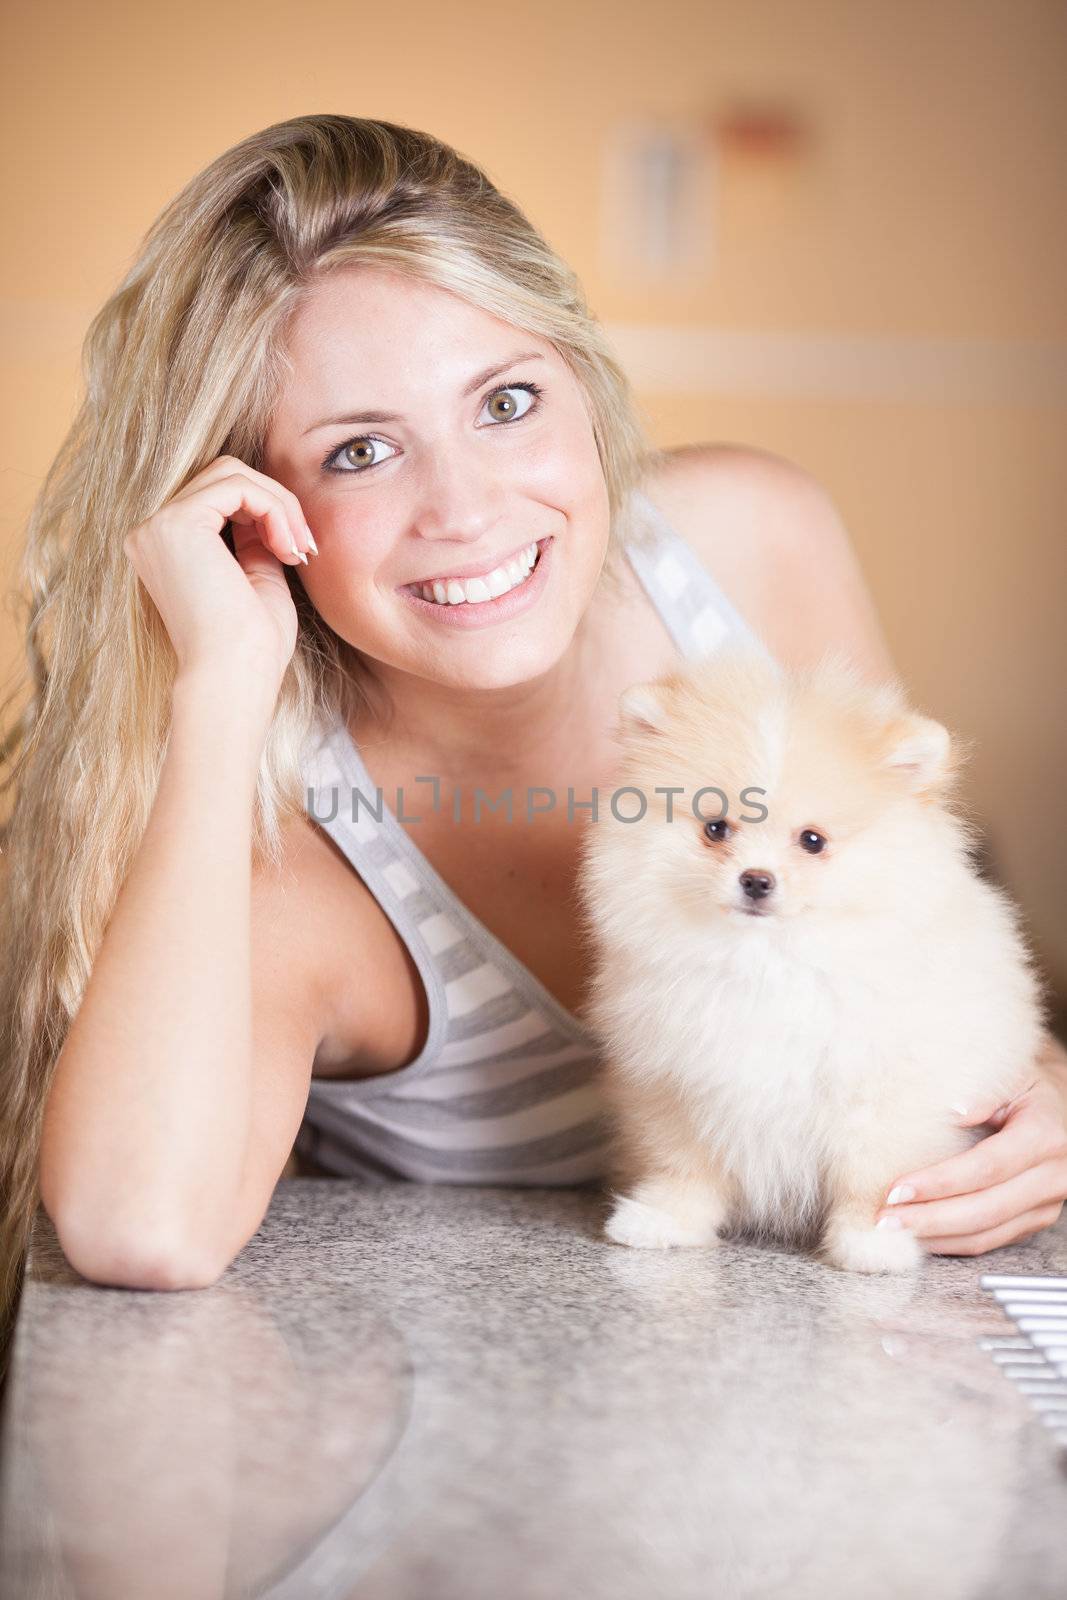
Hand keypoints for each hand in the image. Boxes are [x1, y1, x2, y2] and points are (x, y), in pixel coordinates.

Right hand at [123, 454, 317, 693]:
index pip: (219, 496)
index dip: (267, 512)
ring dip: (279, 504)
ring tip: (299, 550)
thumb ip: (255, 540)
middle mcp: (152, 533)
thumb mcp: (257, 580)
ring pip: (232, 473)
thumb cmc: (250, 648)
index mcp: (166, 548)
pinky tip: (287, 548)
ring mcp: (158, 526)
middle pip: (224, 474)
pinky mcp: (177, 523)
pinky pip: (238, 486)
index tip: (301, 551)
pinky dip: (274, 509)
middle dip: (276, 502)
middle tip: (305, 547)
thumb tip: (272, 509)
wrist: (234, 679)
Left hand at [874, 1034, 1066, 1255]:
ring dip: (936, 1237)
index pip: (986, 1167)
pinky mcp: (1034, 1220)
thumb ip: (982, 1092)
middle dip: (929, 1219)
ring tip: (893, 1232)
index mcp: (1043, 1136)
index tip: (896, 1190)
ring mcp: (1045, 1204)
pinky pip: (990, 1241)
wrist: (1059, 1106)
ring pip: (986, 1234)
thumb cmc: (1025, 1086)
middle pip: (984, 1210)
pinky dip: (951, 1242)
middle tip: (883, 1220)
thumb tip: (952, 1110)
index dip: (940, 1183)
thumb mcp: (1008, 1075)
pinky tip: (919, 1236)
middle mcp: (1051, 1176)